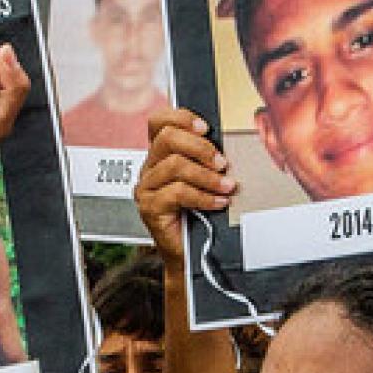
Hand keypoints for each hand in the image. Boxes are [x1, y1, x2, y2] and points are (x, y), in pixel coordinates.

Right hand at [135, 108, 235, 270]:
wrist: (191, 254)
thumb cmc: (198, 216)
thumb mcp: (204, 179)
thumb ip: (205, 159)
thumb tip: (225, 144)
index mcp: (160, 156)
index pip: (159, 121)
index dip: (182, 118)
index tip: (206, 128)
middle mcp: (149, 169)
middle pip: (168, 138)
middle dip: (200, 147)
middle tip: (221, 163)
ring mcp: (146, 188)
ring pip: (175, 165)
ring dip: (207, 176)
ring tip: (225, 186)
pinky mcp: (149, 207)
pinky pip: (177, 192)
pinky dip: (203, 196)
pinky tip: (217, 203)